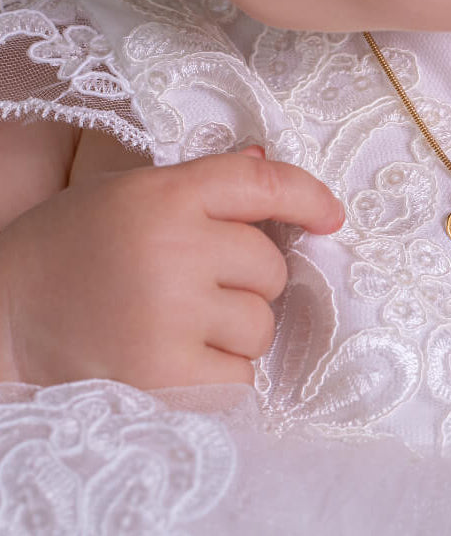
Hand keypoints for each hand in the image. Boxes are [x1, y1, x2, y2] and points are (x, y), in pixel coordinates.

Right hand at [0, 149, 342, 387]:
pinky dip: (220, 374)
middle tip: (195, 285)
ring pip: (261, 323)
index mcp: (164, 194)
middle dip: (248, 280)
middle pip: (270, 266)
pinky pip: (240, 375)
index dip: (308, 196)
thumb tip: (263, 159)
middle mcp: (173, 246)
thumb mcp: (128, 193)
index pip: (262, 183)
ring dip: (236, 330)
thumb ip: (201, 182)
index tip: (332, 216)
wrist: (1, 318)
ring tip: (179, 324)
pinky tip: (177, 360)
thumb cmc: (72, 248)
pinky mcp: (163, 373)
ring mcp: (169, 311)